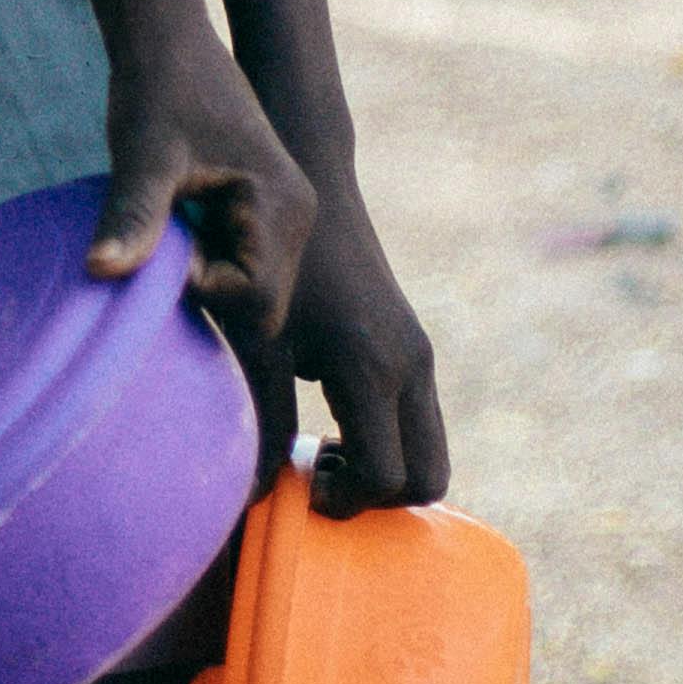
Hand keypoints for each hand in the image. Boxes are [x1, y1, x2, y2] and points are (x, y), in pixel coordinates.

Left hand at [89, 23, 313, 355]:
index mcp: (281, 207)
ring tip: (165, 233)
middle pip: (262, 303)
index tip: (161, 246)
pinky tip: (172, 227)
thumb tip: (99, 270)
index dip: (201, 289)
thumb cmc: (155, 90)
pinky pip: (240, 262)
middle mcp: (296, 217)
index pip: (257, 297)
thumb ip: (132, 215)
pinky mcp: (261, 211)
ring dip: (204, 277)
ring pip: (250, 287)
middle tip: (161, 247)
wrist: (167, 42)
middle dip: (207, 294)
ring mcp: (282, 215)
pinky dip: (204, 260)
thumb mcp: (141, 155)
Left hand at [269, 175, 446, 512]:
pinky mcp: (415, 349)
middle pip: (428, 480)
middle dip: (377, 496)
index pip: (386, 478)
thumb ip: (262, 418)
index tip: (301, 480)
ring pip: (430, 454)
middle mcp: (412, 367)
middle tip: (318, 471)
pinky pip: (419, 425)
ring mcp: (420, 357)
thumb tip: (252, 497)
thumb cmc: (268, 263)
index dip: (344, 499)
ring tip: (320, 446)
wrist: (310, 185)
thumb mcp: (257, 341)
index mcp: (374, 369)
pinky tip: (331, 421)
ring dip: (383, 469)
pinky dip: (387, 443)